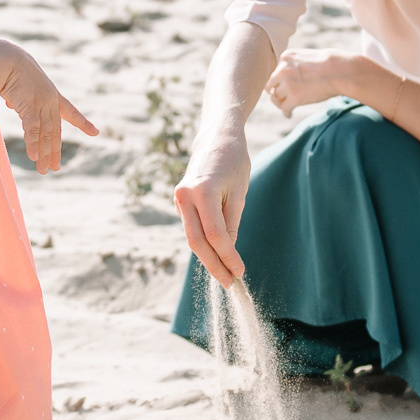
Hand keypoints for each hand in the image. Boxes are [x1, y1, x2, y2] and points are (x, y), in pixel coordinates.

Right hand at [0, 40, 96, 173]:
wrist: (5, 58)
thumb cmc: (9, 67)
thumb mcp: (19, 86)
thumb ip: (19, 98)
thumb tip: (11, 105)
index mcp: (52, 95)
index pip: (70, 111)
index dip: (83, 123)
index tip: (95, 132)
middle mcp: (50, 100)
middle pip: (55, 131)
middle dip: (55, 151)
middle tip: (55, 168)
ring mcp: (42, 103)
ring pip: (45, 134)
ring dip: (44, 154)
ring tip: (44, 170)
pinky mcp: (30, 105)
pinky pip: (33, 129)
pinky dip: (33, 144)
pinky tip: (34, 157)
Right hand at [174, 131, 250, 284]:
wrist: (216, 137)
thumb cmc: (234, 161)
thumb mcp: (239, 193)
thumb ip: (231, 224)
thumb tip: (227, 252)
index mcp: (201, 191)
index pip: (215, 235)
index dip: (228, 257)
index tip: (240, 272)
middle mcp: (184, 196)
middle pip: (196, 242)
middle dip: (213, 265)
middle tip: (230, 283)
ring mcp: (179, 198)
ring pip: (192, 236)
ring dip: (208, 257)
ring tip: (225, 273)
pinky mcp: (180, 201)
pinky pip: (192, 227)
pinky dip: (204, 243)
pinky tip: (216, 255)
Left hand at [265, 49, 366, 118]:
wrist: (340, 70)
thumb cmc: (330, 63)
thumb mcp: (307, 56)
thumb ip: (296, 64)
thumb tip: (294, 78)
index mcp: (286, 57)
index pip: (276, 71)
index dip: (280, 80)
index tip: (284, 86)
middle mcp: (282, 70)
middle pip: (270, 85)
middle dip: (275, 92)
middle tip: (279, 98)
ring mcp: (287, 84)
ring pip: (275, 98)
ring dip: (279, 103)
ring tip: (285, 107)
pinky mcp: (294, 98)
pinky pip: (284, 108)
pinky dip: (286, 112)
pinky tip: (289, 114)